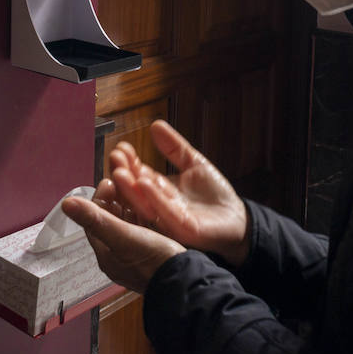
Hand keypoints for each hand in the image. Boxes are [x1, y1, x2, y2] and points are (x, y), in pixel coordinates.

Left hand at [60, 192, 184, 293]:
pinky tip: (152, 203)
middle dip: (115, 199)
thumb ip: (95, 219)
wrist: (186, 280)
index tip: (110, 181)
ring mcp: (137, 254)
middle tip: (123, 179)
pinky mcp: (155, 251)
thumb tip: (66, 204)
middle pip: (111, 220)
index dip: (100, 198)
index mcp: (106, 254)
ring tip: (137, 186)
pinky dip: (145, 213)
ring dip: (130, 203)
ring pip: (129, 222)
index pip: (94, 220)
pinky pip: (145, 228)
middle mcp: (119, 255)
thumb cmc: (154, 261)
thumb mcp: (122, 236)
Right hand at [107, 121, 249, 266]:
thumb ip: (174, 147)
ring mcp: (169, 218)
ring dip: (131, 188)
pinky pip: (165, 213)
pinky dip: (155, 198)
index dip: (129, 161)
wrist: (238, 219)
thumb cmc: (215, 195)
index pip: (138, 174)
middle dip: (124, 173)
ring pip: (145, 203)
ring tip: (120, 172)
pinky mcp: (183, 228)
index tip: (121, 147)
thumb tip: (155, 125)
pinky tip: (145, 183)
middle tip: (115, 156)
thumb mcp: (194, 163)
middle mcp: (159, 205)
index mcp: (159, 190)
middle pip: (136, 190)